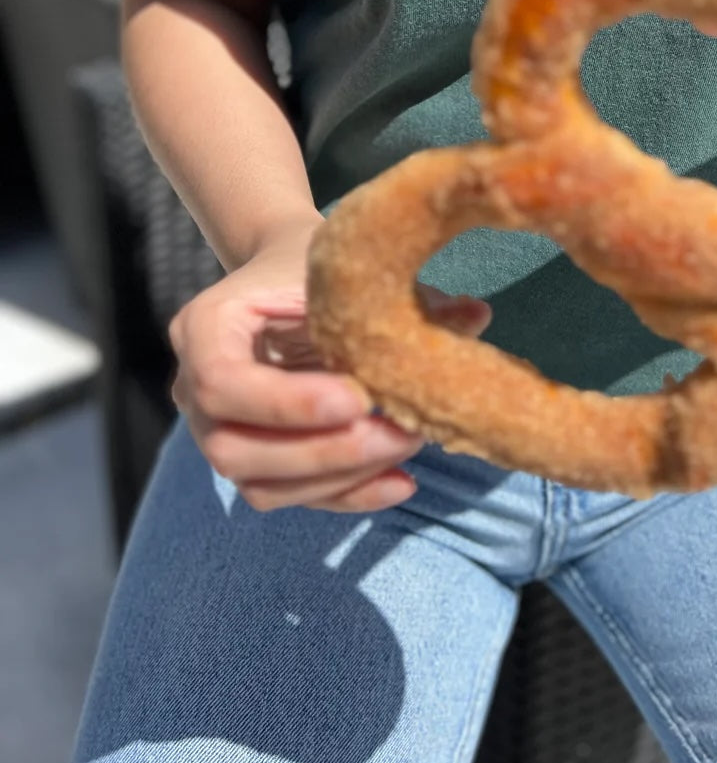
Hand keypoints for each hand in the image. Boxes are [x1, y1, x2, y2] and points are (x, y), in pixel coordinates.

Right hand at [168, 219, 491, 512]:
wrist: (285, 276)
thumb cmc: (311, 264)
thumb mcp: (341, 266)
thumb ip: (399, 292)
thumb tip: (477, 316)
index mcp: (204, 329)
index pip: (224, 383)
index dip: (288, 402)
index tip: (358, 398)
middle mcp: (192, 390)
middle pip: (236, 449)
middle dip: (324, 451)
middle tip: (401, 432)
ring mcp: (216, 432)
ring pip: (262, 484)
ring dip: (341, 477)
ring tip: (409, 447)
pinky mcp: (251, 462)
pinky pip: (288, 498)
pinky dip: (346, 496)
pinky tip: (402, 481)